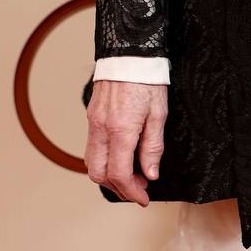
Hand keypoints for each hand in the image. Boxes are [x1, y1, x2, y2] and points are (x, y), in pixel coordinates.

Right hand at [84, 80, 167, 203]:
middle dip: (118, 188)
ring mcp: (93, 122)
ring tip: (131, 174)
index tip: (143, 198)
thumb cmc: (148, 78)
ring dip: (109, 176)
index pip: (119, 174)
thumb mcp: (159, 113)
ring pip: (91, 163)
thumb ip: (153, 146)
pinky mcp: (91, 116)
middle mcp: (101, 129)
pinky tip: (120, 156)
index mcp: (121, 129)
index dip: (131, 192)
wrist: (130, 52)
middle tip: (138, 188)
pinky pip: (91, 147)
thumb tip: (150, 174)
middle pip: (99, 174)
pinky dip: (103, 160)